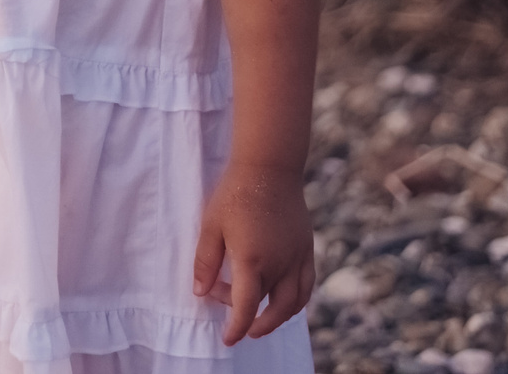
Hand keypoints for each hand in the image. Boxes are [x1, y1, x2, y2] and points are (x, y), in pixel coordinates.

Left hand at [193, 163, 315, 343]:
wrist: (270, 168)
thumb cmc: (235, 194)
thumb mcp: (211, 226)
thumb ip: (206, 262)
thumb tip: (200, 291)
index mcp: (253, 260)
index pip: (246, 308)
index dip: (237, 328)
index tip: (229, 339)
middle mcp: (280, 265)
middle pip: (271, 308)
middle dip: (255, 322)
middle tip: (241, 325)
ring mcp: (297, 258)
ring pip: (294, 302)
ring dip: (278, 316)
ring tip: (261, 316)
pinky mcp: (307, 249)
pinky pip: (307, 285)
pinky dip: (296, 300)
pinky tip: (282, 296)